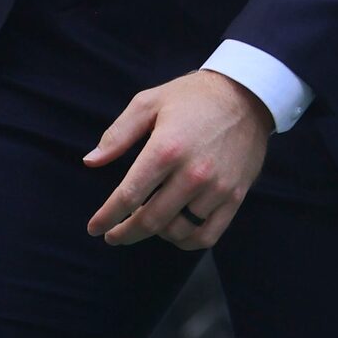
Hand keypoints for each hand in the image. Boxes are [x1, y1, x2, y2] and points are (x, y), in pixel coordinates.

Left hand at [83, 70, 273, 251]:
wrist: (246, 96)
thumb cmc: (191, 98)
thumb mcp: (148, 103)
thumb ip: (117, 135)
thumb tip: (90, 162)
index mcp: (166, 149)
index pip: (129, 195)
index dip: (108, 216)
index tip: (94, 228)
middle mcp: (193, 173)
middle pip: (151, 219)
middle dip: (126, 233)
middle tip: (113, 236)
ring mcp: (217, 188)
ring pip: (178, 231)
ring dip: (155, 234)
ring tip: (144, 223)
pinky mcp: (235, 197)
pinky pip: (207, 236)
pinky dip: (186, 242)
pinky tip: (173, 232)